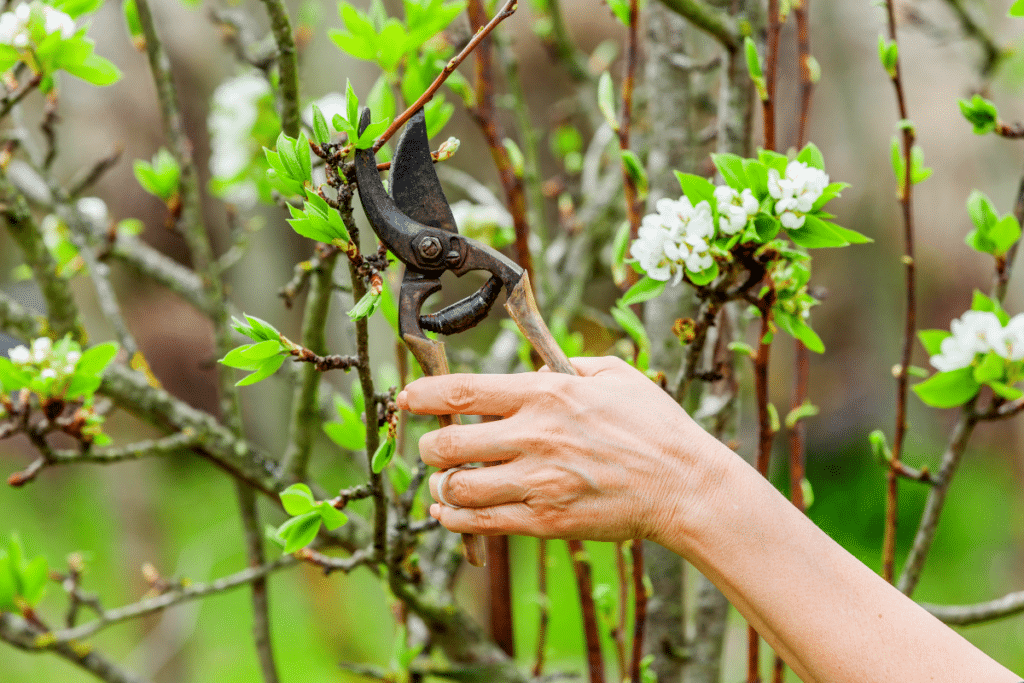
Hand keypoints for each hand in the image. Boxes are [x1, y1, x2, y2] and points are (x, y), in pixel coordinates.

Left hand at [397, 356, 731, 545]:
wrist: (685, 486)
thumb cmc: (654, 426)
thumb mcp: (615, 375)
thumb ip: (565, 368)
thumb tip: (529, 375)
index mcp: (546, 396)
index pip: (463, 392)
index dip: (423, 395)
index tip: (406, 398)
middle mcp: (534, 437)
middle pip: (447, 444)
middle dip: (427, 445)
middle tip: (432, 445)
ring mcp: (537, 483)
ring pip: (456, 488)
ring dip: (440, 484)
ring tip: (446, 480)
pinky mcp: (545, 521)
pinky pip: (480, 523)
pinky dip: (453, 518)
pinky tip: (450, 511)